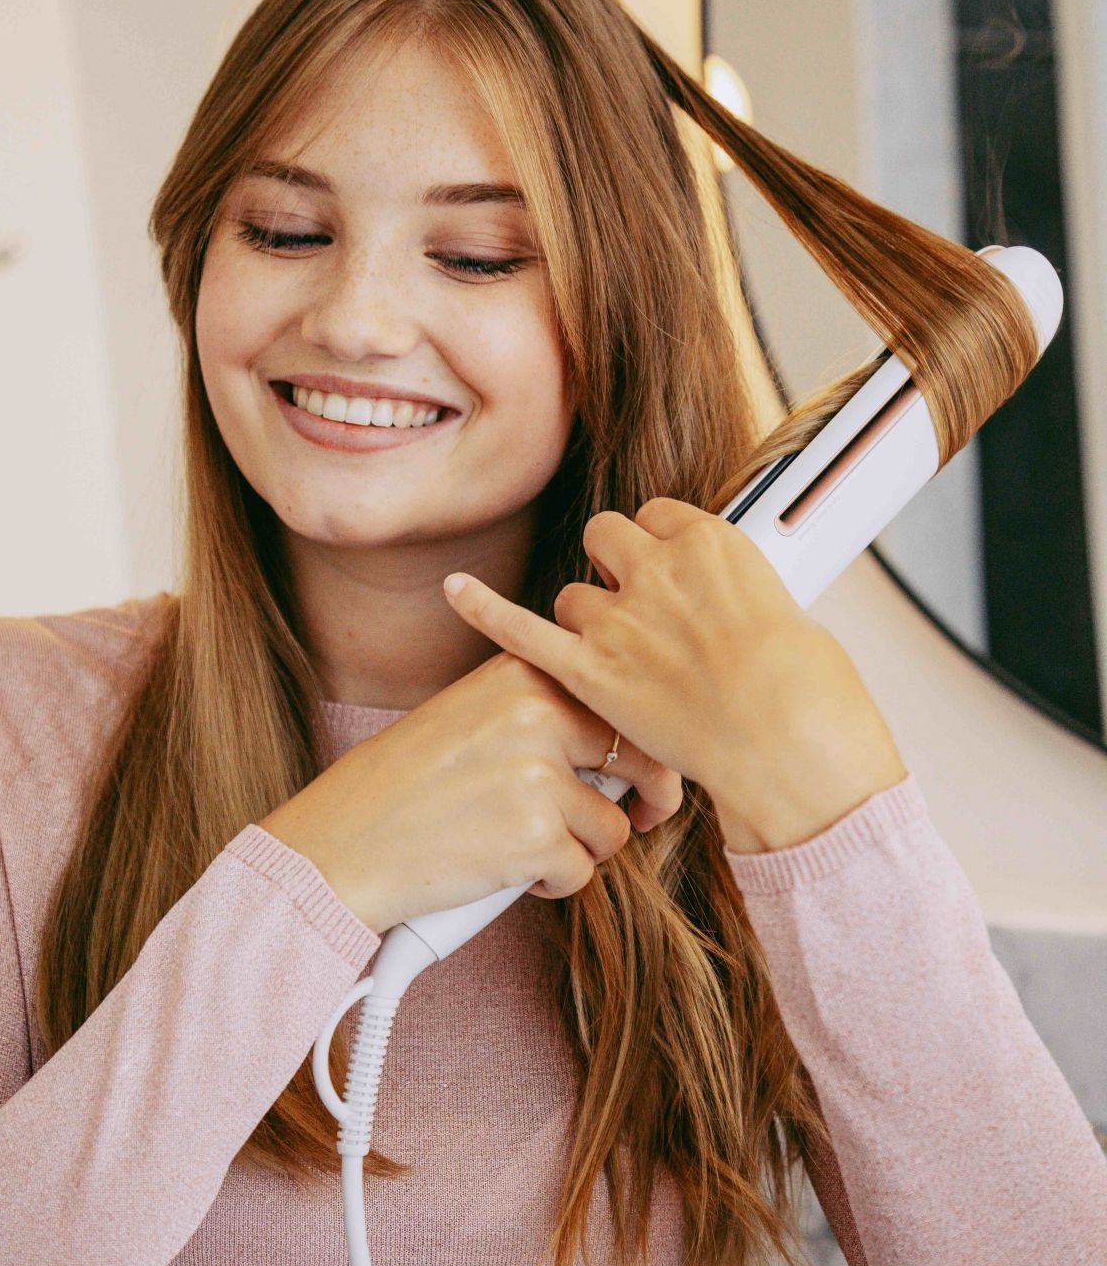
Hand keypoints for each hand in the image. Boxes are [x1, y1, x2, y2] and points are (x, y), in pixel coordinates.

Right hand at [256, 648, 683, 933]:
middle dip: (648, 796)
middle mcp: (535, 712)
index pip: (616, 697)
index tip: (647, 763)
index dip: (642, 738)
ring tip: (521, 847)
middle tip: (645, 818)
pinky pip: (582, 872)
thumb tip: (622, 745)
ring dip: (580, 849)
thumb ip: (538, 716)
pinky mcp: (535, 837)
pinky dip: (551, 884)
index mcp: (520, 673)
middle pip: (640, 755)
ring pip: (613, 826)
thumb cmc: (399, 788)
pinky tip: (501, 872)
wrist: (338, 844)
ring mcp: (537, 774)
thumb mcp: (469, 717)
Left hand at [443, 497, 907, 852]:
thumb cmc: (809, 693)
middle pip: (606, 538)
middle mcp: (659, 569)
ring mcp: (620, 619)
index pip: (659, 517)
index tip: (667, 573)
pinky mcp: (591, 672)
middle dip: (615, 568)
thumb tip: (733, 608)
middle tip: (635, 609)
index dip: (658, 549)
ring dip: (586, 621)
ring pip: (573, 596)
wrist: (793, 748)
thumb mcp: (791, 617)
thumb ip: (740, 599)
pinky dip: (485, 608)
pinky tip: (456, 589)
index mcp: (712, 542)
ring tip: (617, 662)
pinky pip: (524, 630)